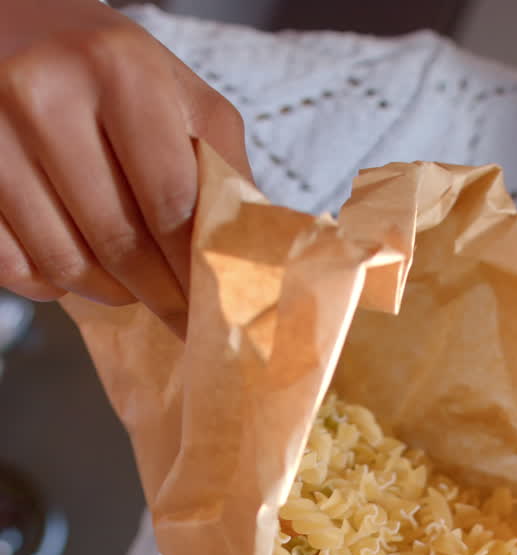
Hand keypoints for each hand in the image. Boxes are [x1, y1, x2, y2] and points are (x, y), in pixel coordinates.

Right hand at [0, 0, 252, 334]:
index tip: (215, 308)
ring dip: (108, 293)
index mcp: (119, 69)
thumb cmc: (109, 76)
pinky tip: (73, 259)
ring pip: (65, 266)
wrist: (15, 33)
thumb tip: (248, 262)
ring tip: (129, 284)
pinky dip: (52, 284)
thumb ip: (221, 169)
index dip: (198, 271)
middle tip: (180, 315)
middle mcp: (46, 93)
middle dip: (160, 296)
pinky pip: (17, 269)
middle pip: (120, 245)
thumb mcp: (180, 98)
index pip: (172, 205)